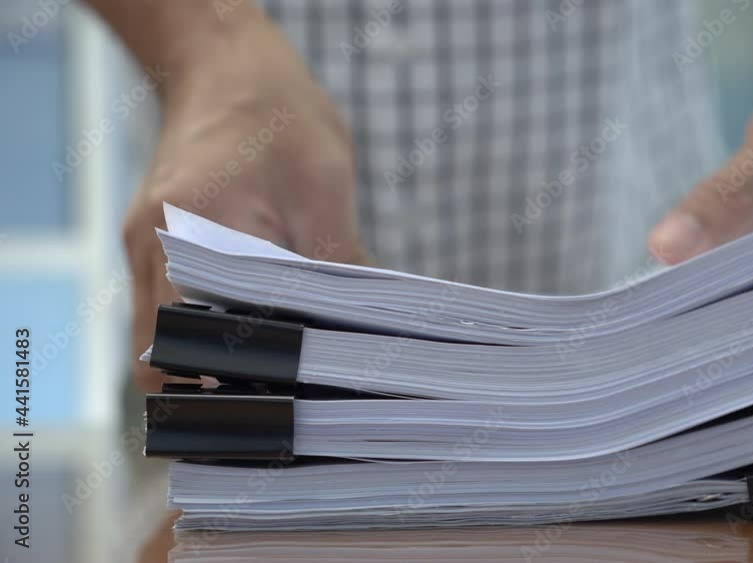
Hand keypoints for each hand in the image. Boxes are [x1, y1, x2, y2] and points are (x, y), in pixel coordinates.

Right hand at [123, 17, 368, 391]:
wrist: (227, 65)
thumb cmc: (277, 114)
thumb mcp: (325, 187)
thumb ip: (335, 268)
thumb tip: (359, 338)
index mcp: (188, 232)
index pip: (189, 346)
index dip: (229, 389)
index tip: (277, 407)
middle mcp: (153, 247)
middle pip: (166, 355)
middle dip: (218, 386)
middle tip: (282, 401)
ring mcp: (148, 247)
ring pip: (165, 337)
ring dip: (211, 360)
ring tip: (277, 373)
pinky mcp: (158, 244)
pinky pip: (172, 307)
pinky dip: (209, 329)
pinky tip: (262, 330)